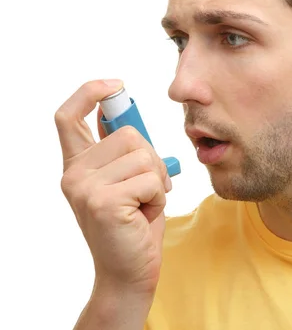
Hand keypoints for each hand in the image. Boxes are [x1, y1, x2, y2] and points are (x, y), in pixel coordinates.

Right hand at [55, 79, 170, 295]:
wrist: (130, 270)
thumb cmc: (135, 223)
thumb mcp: (128, 179)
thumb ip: (123, 150)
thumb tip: (124, 111)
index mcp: (78, 165)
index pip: (68, 116)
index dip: (90, 92)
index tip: (116, 84)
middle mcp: (73, 174)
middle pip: (127, 133)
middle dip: (152, 157)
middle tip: (151, 186)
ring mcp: (84, 187)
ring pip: (144, 155)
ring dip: (158, 180)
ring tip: (145, 203)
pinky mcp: (103, 202)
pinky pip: (151, 179)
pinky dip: (159, 196)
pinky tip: (145, 214)